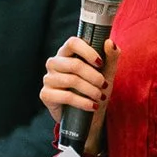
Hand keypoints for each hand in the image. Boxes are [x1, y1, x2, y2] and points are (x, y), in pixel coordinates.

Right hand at [41, 37, 117, 151]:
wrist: (89, 114)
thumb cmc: (96, 87)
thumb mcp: (107, 71)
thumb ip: (111, 56)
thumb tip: (110, 43)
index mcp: (67, 52)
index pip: (72, 43)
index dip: (87, 51)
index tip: (100, 63)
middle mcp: (54, 63)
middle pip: (74, 64)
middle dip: (93, 76)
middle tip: (104, 85)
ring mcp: (48, 78)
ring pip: (71, 81)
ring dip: (90, 90)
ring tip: (100, 96)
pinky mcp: (46, 94)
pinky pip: (66, 96)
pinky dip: (83, 102)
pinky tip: (93, 106)